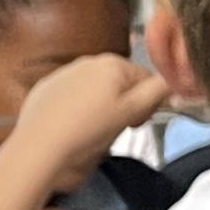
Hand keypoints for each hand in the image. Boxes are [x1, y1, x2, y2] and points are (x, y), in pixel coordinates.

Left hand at [0, 56, 170, 188]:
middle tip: (117, 128)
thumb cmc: (86, 131)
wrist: (39, 147)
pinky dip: (76, 109)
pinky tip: (72, 127)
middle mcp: (87, 62)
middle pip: (119, 83)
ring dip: (101, 107)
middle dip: (124, 104)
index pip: (145, 79)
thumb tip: (170, 81)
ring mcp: (63, 74)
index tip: (138, 122)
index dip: (147, 104)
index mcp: (113, 64)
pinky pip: (70, 96)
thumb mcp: (131, 113)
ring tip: (92, 132)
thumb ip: (156, 93)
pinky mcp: (45, 89)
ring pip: (95, 89)